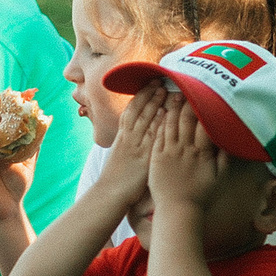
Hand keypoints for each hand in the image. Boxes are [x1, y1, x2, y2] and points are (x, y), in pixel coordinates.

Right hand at [90, 90, 162, 208]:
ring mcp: (135, 147)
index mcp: (122, 138)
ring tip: (165, 90)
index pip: (130, 112)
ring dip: (155, 103)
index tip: (149, 85)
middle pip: (138, 111)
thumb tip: (139, 137)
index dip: (140, 97)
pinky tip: (165, 113)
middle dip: (148, 94)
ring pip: (144, 120)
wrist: (110, 194)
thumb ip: (130, 145)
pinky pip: (151, 136)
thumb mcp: (121, 157)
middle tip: (159, 80)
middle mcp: (128, 139)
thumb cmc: (117, 179)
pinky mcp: (143, 157)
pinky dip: (157, 123)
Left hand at [146, 99, 227, 209]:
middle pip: (186, 119)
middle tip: (189, 90)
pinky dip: (160, 121)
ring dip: (173, 107)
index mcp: (202, 153)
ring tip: (175, 95)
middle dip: (188, 102)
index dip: (204, 108)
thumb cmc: (201, 195)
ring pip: (170, 123)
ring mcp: (169, 151)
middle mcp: (185, 149)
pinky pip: (158, 134)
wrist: (178, 210)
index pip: (204, 124)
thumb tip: (231, 139)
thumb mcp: (219, 178)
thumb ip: (225, 157)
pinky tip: (162, 112)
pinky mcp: (156, 156)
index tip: (206, 96)